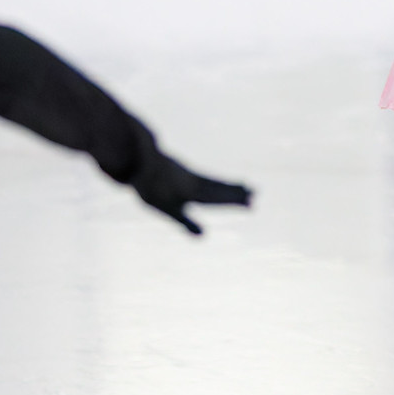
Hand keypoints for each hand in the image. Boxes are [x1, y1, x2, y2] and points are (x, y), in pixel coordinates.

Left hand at [135, 155, 252, 234]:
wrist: (139, 158)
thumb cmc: (151, 188)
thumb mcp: (167, 209)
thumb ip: (185, 222)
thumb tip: (203, 236)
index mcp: (194, 191)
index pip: (218, 198)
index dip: (234, 202)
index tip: (251, 203)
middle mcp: (195, 181)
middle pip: (219, 188)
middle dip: (236, 193)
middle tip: (255, 193)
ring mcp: (189, 174)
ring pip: (213, 182)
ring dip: (229, 186)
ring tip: (244, 186)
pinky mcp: (182, 171)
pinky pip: (205, 178)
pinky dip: (217, 182)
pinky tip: (218, 183)